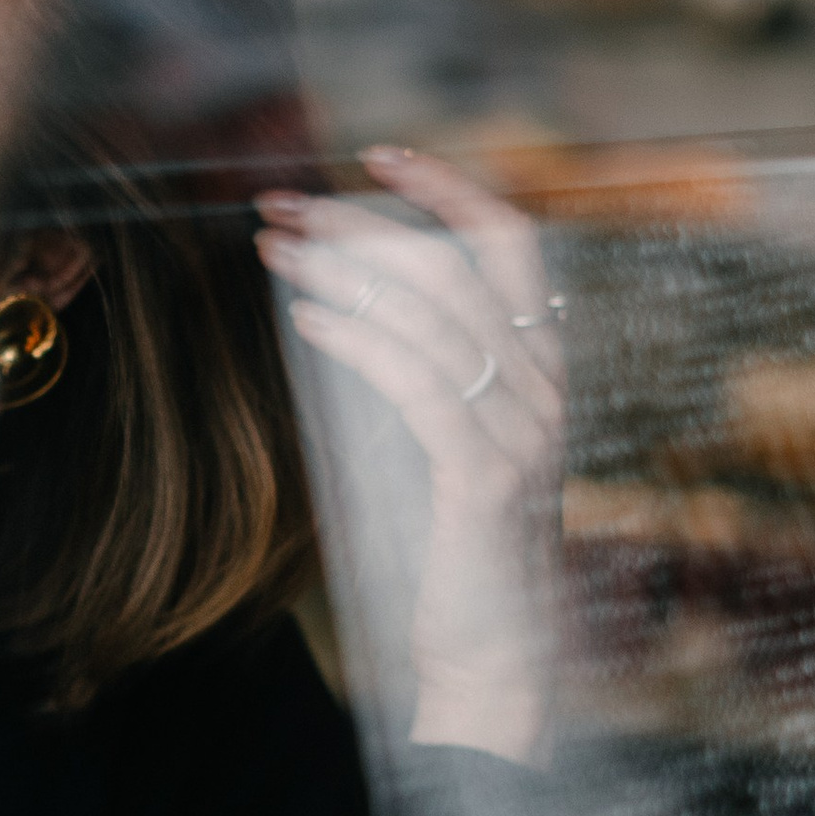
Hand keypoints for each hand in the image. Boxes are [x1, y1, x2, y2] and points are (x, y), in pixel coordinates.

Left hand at [257, 150, 563, 765]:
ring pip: (431, 315)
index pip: (511, 242)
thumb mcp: (437, 445)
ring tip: (272, 254)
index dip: (447, 187)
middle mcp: (542, 389)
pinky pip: (417, 384)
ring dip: (340, 273)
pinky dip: (358, 339)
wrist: (496, 661)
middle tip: (281, 204)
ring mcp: (521, 432)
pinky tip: (305, 321)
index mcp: (540, 370)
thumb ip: (414, 377)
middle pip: (456, 262)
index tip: (374, 154)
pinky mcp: (483, 479)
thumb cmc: (456, 556)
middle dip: (363, 223)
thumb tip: (344, 307)